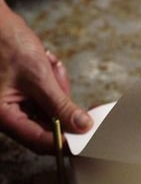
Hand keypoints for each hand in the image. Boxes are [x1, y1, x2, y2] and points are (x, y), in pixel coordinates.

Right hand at [0, 0, 92, 153]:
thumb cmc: (3, 41)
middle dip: (63, 107)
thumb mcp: (37, 75)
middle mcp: (7, 115)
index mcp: (3, 116)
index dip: (67, 142)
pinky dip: (53, 83)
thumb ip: (60, 104)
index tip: (89, 138)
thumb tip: (81, 125)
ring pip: (51, 111)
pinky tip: (46, 64)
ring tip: (48, 65)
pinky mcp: (22, 94)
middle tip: (67, 85)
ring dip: (58, 89)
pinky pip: (47, 97)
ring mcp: (15, 105)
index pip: (41, 142)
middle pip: (48, 127)